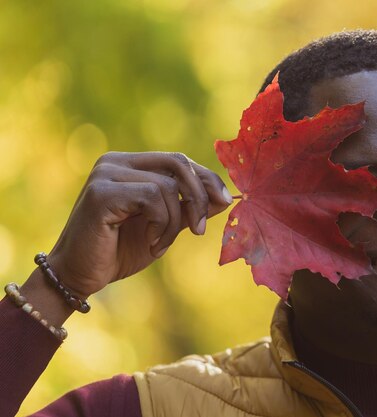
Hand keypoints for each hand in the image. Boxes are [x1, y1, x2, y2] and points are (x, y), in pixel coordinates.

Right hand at [46, 151, 231, 298]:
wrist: (80, 276)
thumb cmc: (120, 251)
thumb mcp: (165, 227)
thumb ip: (190, 209)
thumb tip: (225, 197)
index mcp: (130, 165)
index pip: (178, 160)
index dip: (207, 178)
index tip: (227, 200)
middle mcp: (116, 162)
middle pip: (177, 163)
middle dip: (199, 195)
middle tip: (200, 229)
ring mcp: (106, 173)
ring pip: (168, 187)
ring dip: (173, 223)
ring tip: (159, 245)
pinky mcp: (101, 191)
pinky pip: (152, 198)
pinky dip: (161, 225)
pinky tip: (150, 243)